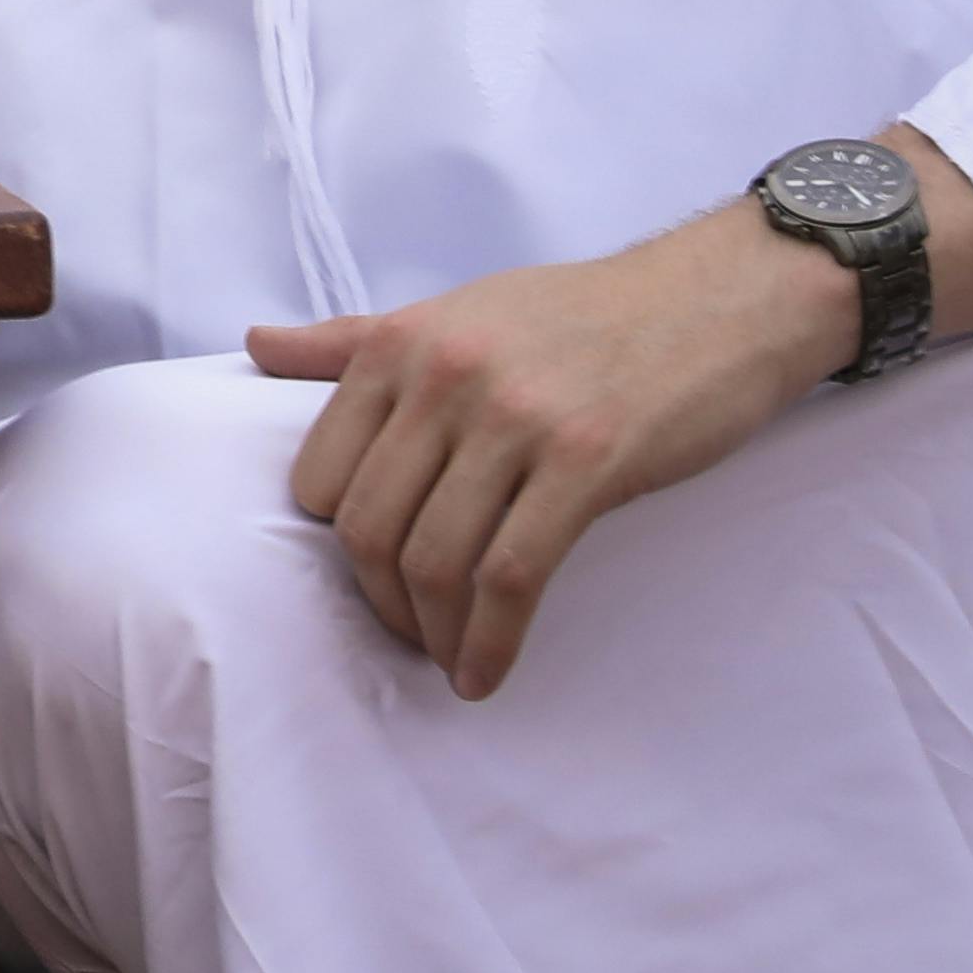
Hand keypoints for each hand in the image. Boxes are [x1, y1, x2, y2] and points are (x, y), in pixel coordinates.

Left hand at [245, 125, 972, 698]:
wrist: (718, 299)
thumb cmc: (583, 313)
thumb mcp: (456, 311)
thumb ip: (353, 341)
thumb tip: (255, 346)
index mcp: (401, 344)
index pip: (322, 477)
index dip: (339, 545)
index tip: (370, 577)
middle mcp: (444, 377)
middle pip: (370, 529)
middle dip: (381, 603)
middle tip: (409, 635)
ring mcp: (515, 420)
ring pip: (435, 560)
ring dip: (433, 633)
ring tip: (448, 658)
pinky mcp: (586, 463)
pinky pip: (512, 576)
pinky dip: (491, 641)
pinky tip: (487, 673)